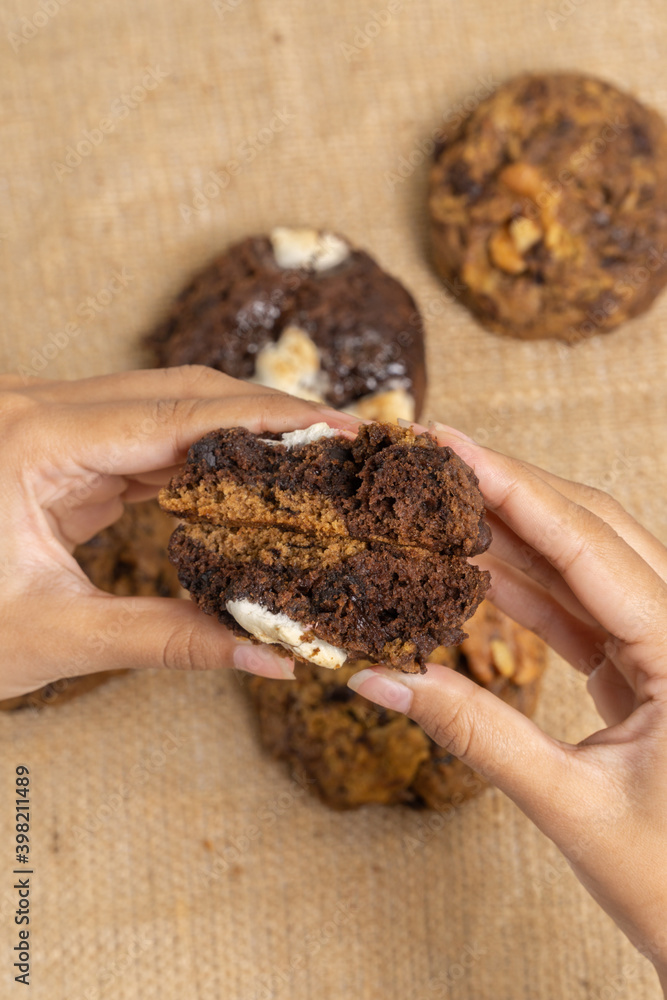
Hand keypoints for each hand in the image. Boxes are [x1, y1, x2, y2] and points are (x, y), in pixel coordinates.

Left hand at [0, 366, 357, 699]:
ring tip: (312, 459)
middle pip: (182, 390)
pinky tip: (247, 481)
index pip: (179, 413)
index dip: (269, 419)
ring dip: (239, 432)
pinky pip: (144, 438)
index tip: (340, 428)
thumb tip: (270, 655)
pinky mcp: (55, 450)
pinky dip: (201, 458)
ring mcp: (47, 423)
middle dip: (268, 414)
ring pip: (167, 406)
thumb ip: (169, 641)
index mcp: (32, 439)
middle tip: (345, 440)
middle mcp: (40, 411)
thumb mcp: (54, 636)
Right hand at [348, 424, 666, 991]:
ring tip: (440, 506)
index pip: (589, 546)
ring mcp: (663, 647)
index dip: (515, 488)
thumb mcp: (569, 805)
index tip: (452, 446)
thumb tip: (379, 676)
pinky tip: (472, 569)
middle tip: (434, 460)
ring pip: (584, 564)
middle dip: (511, 490)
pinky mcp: (642, 668)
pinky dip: (524, 587)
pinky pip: (578, 608)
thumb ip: (474, 734)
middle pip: (592, 531)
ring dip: (513, 535)